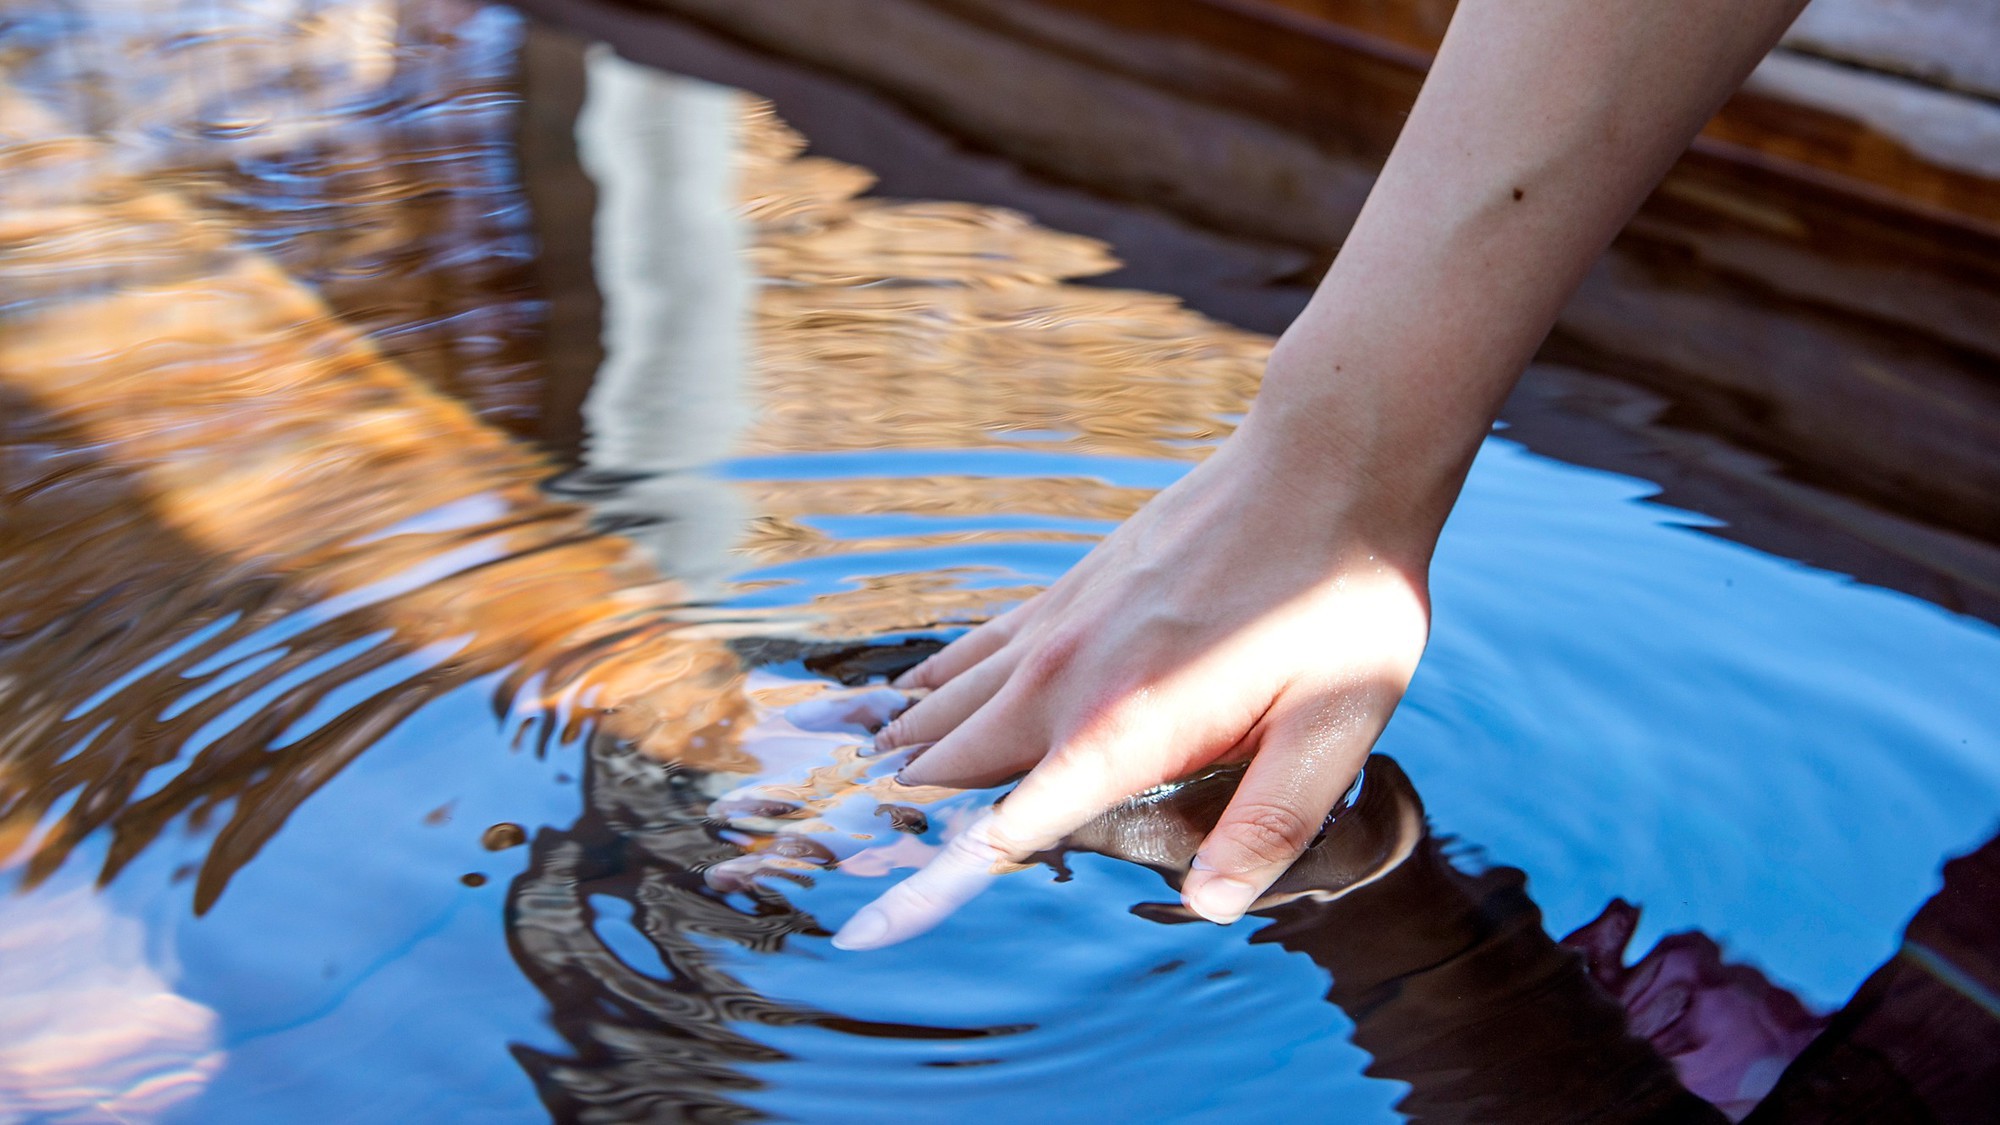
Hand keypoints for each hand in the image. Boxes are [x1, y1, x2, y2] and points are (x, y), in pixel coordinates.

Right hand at [832, 414, 1433, 949]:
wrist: (1324, 462)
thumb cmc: (1343, 599)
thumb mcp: (1335, 724)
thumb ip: (1271, 821)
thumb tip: (1213, 904)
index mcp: (1124, 727)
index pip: (1004, 829)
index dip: (931, 889)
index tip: (867, 934)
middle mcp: (1067, 676)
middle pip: (951, 766)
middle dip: (896, 819)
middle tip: (847, 864)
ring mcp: (1060, 625)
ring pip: (950, 704)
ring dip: (903, 753)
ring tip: (846, 792)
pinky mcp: (1070, 590)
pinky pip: (975, 648)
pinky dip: (932, 685)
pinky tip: (909, 700)